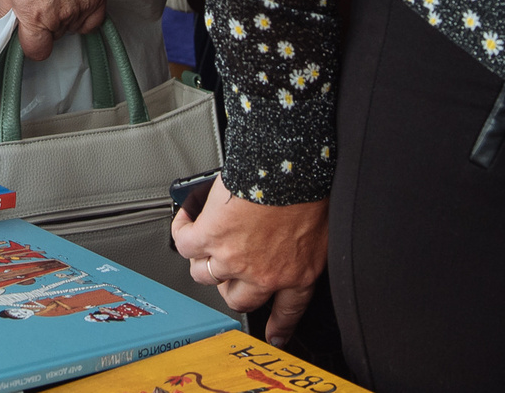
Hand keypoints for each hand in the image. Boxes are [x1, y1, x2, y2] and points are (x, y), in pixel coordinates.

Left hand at [0, 0, 105, 60]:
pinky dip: (85, 16)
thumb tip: (1, 27)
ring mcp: (82, 8)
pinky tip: (76, 2)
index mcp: (34, 16)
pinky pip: (93, 22)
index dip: (30, 44)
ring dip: (66, 19)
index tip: (28, 34)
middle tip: (42, 1)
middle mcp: (60, 17)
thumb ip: (5, 10)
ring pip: (73, 29)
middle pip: (55, 38)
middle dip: (47, 26)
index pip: (35, 51)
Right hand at [169, 178, 328, 343]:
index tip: (274, 335)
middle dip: (230, 288)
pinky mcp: (210, 236)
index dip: (278, 327)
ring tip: (202, 242)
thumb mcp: (322, 231)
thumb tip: (294, 243)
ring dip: (202, 260)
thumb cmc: (309, 189)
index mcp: (298, 274)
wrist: (288, 167)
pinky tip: (186, 221)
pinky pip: (185, 245)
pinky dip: (182, 231)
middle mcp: (264, 274)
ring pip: (205, 275)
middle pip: (238, 300)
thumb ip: (307, 248)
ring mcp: (234, 259)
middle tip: (227, 272)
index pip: (287, 311)